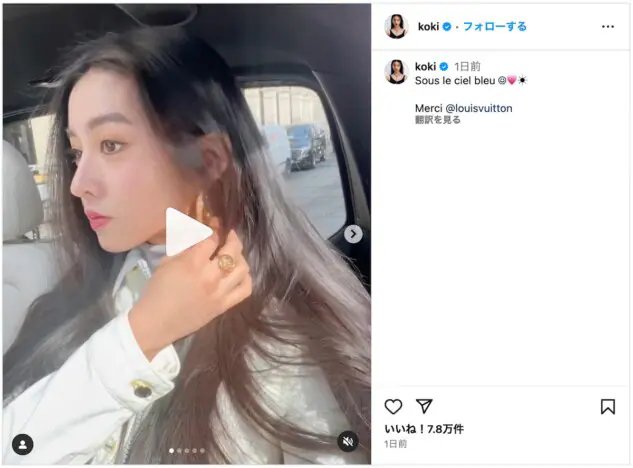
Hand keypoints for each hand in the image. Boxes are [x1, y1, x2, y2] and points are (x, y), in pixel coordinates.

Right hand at [128, 229, 251, 360]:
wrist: (156, 323)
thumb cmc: (156, 291)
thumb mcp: (166, 262)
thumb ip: (185, 247)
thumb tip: (199, 233)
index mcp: (193, 263)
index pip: (212, 238)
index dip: (215, 227)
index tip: (215, 222)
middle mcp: (210, 276)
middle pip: (232, 250)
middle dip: (232, 238)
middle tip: (229, 235)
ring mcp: (220, 292)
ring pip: (242, 268)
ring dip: (240, 257)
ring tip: (234, 255)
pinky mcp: (224, 306)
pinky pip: (245, 290)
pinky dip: (246, 279)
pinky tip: (240, 274)